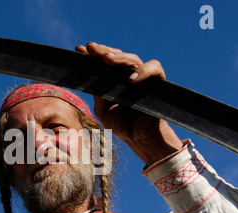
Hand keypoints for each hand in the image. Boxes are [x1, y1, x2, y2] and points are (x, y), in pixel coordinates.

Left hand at [75, 42, 182, 165]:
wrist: (140, 139)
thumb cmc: (122, 124)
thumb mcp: (102, 108)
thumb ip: (98, 92)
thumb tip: (90, 73)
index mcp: (113, 80)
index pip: (103, 63)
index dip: (92, 56)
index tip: (79, 49)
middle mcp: (128, 75)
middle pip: (117, 56)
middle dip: (103, 51)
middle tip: (91, 48)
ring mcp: (143, 77)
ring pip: (133, 59)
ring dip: (119, 57)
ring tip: (106, 59)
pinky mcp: (158, 81)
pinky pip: (154, 68)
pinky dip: (144, 71)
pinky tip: (131, 79)